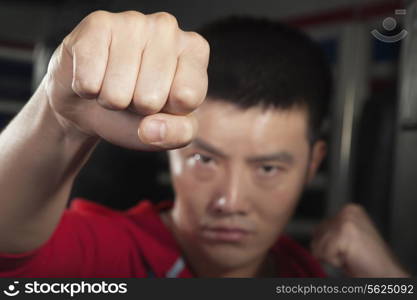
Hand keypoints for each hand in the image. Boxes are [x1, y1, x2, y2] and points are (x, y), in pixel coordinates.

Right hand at [45, 10, 208, 149]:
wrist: (92, 101)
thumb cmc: (138, 111)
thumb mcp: (169, 130)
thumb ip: (177, 133)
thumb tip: (150, 129)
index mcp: (195, 50)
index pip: (187, 97)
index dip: (169, 112)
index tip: (164, 102)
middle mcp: (167, 27)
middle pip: (150, 97)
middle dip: (137, 107)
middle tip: (133, 94)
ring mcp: (132, 21)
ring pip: (117, 91)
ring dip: (111, 100)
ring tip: (115, 85)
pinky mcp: (96, 24)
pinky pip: (89, 81)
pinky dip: (87, 89)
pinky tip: (94, 75)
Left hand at [311, 203, 408, 276]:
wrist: (386, 275)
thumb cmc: (367, 261)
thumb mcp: (346, 239)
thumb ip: (330, 231)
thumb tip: (313, 234)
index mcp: (349, 210)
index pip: (319, 229)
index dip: (328, 245)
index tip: (347, 250)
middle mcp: (347, 211)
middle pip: (316, 236)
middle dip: (329, 250)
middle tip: (350, 254)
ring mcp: (346, 220)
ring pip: (319, 245)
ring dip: (332, 256)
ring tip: (351, 256)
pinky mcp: (344, 233)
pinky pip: (325, 253)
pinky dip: (335, 261)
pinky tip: (351, 259)